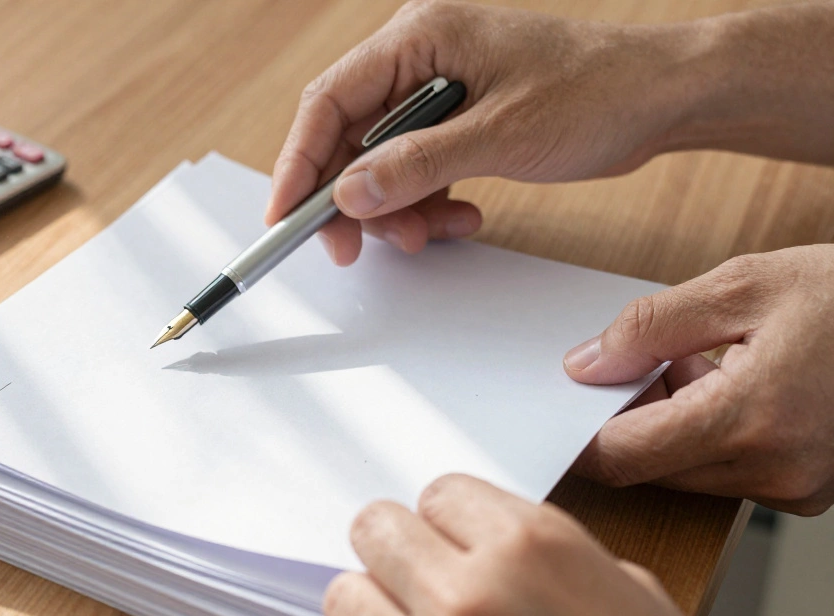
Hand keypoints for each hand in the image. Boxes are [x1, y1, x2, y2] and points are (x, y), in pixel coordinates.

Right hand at [268, 0, 702, 264]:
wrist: (664, 97)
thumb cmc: (599, 91)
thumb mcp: (501, 134)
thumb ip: (416, 164)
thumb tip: (347, 193)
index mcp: (421, 36)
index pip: (330, 100)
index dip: (299, 162)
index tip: (285, 217)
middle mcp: (420, 58)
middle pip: (348, 137)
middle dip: (353, 199)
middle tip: (355, 247)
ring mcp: (437, 91)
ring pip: (378, 163)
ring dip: (396, 209)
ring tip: (433, 231)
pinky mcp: (456, 121)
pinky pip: (414, 171)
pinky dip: (425, 203)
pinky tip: (458, 218)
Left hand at [324, 475, 753, 615]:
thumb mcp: (624, 590)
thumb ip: (535, 552)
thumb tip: (471, 539)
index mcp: (530, 546)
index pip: (438, 492)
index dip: (453, 519)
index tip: (461, 540)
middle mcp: (469, 597)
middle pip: (375, 529)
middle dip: (400, 548)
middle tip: (424, 574)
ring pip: (347, 597)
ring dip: (379, 607)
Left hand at [564, 245, 833, 514]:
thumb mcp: (743, 286)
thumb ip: (650, 327)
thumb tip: (584, 365)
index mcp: (754, 419)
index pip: (626, 455)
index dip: (580, 435)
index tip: (555, 410)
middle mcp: (777, 470)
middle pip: (653, 467)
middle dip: (632, 418)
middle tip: (646, 358)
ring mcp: (798, 487)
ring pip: (687, 472)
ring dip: (673, 424)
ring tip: (708, 361)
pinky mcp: (810, 490)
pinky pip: (728, 471)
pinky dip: (711, 434)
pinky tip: (738, 383)